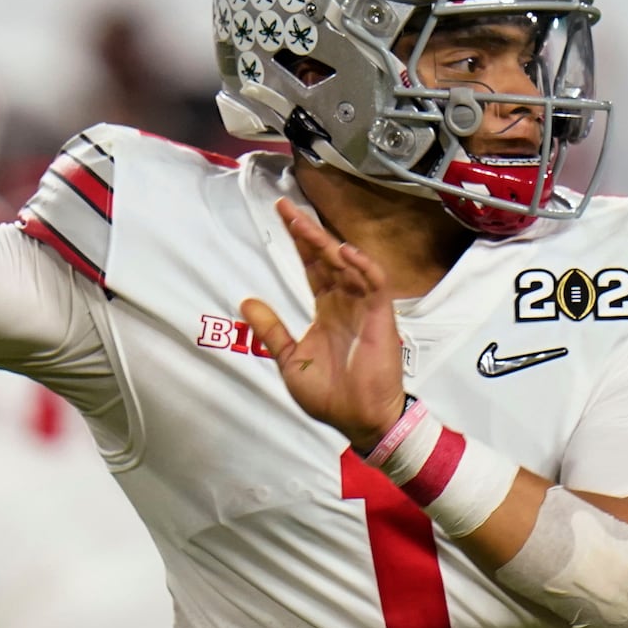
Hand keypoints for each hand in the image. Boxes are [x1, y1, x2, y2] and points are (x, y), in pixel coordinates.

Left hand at [241, 198, 405, 450]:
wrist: (359, 419)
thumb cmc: (331, 395)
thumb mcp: (290, 359)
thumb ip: (271, 329)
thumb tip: (246, 301)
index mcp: (327, 310)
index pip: (312, 267)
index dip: (299, 242)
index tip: (283, 216)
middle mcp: (346, 303)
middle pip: (327, 258)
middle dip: (308, 233)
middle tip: (287, 208)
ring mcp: (364, 308)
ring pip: (348, 265)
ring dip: (328, 244)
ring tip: (306, 225)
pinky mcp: (381, 317)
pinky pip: (374, 284)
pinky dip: (362, 266)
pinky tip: (344, 252)